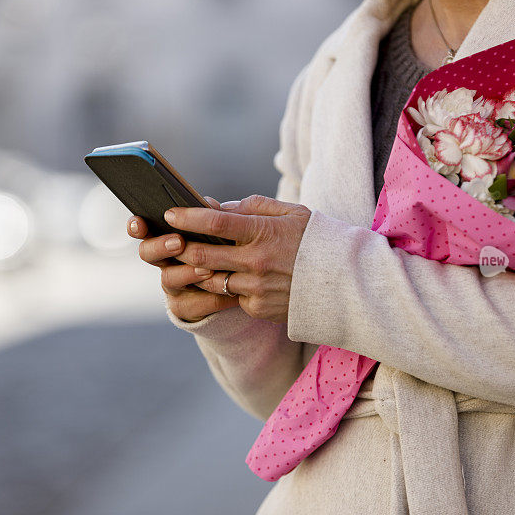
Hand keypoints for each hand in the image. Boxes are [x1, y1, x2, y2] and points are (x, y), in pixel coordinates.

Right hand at [127, 197, 238, 321]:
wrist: (237, 288)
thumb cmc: (223, 251)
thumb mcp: (219, 232)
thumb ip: (211, 217)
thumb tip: (208, 202)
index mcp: (168, 238)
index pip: (145, 229)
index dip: (137, 226)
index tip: (139, 222)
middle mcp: (165, 261)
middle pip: (147, 253)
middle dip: (160, 246)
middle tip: (178, 242)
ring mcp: (173, 286)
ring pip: (169, 279)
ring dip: (187, 272)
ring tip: (207, 269)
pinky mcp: (186, 307)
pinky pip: (195, 304)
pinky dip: (212, 297)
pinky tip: (228, 293)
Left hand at [166, 195, 311, 323]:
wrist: (345, 283)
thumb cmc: (315, 241)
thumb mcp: (291, 213)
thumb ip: (253, 207)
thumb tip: (218, 206)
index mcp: (263, 232)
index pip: (215, 222)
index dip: (187, 217)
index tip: (170, 213)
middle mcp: (256, 262)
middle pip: (201, 255)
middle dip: (180, 247)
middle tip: (170, 241)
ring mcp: (256, 288)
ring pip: (210, 279)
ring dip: (197, 270)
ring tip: (193, 260)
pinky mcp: (258, 308)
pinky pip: (231, 297)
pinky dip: (227, 287)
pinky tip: (231, 278)